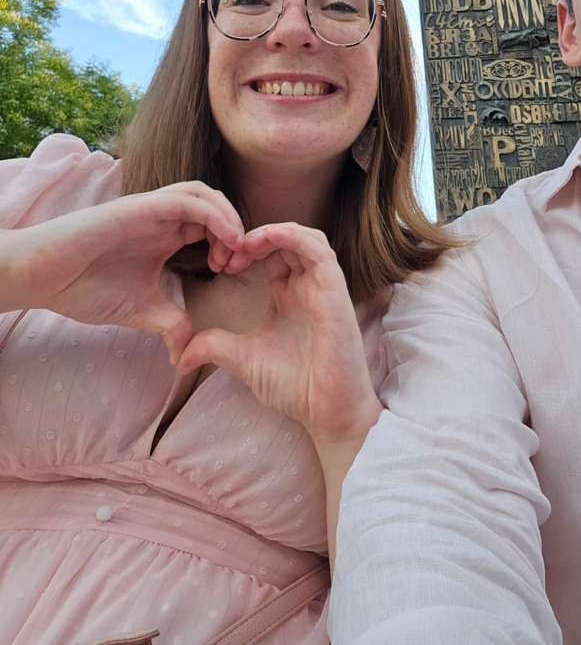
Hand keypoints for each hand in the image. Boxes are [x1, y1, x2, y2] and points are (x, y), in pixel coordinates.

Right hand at [3, 182, 246, 363]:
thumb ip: (171, 323)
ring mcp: (150, 209)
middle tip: (238, 262)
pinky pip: (186, 200)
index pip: (212, 225)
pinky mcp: (138, 208)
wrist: (42, 278)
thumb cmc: (84, 287)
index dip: (231, 243)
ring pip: (204, 194)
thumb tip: (189, 354)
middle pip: (214, 204)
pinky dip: (213, 215)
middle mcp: (161, 217)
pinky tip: (225, 239)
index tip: (232, 273)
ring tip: (236, 248)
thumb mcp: (141, 310)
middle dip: (236, 228)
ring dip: (229, 216)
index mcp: (165, 235)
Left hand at [175, 222, 382, 444]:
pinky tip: (265, 243)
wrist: (326, 412)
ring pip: (304, 237)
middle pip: (285, 240)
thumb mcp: (243, 359)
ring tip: (244, 244)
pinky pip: (318, 250)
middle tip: (224, 254)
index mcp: (289, 295)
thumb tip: (179, 356)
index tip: (216, 263)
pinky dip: (292, 237)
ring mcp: (324, 287)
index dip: (242, 250)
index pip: (269, 254)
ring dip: (272, 233)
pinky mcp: (335, 291)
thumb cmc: (296, 386)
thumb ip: (215, 346)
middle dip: (251, 238)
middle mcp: (308, 286)